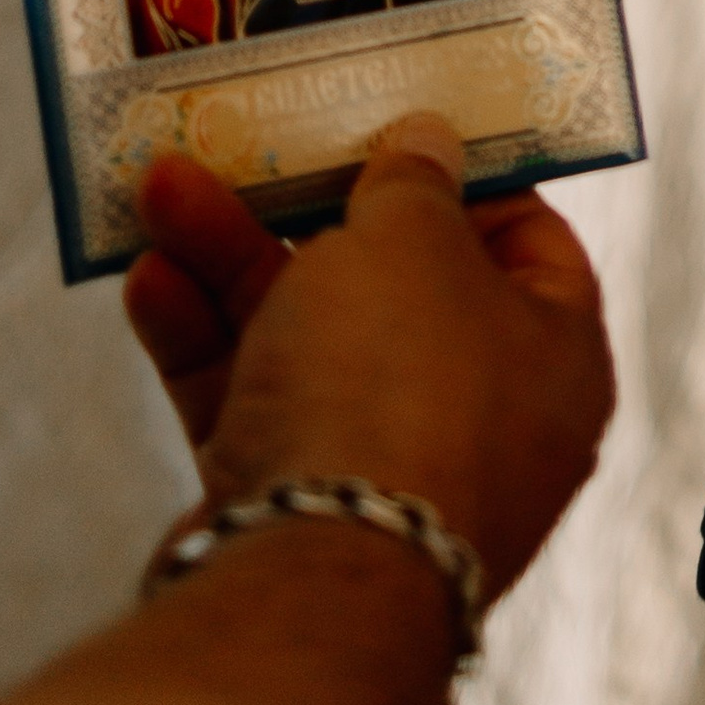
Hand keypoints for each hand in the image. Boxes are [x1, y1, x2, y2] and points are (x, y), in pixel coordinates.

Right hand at [122, 116, 613, 604]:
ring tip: (160, 188)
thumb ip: (413, 182)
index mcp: (556, 359)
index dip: (468, 179)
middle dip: (310, 212)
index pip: (529, 246)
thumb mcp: (412, 239)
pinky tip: (148, 281)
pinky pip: (254, 408)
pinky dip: (205, 345)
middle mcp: (483, 422)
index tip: (400, 126)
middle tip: (253, 147)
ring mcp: (385, 474)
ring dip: (232, 261)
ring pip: (307, 341)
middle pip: (395, 288)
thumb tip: (429, 142)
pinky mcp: (295, 515)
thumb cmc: (395, 385)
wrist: (309, 578)